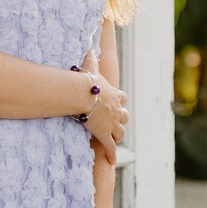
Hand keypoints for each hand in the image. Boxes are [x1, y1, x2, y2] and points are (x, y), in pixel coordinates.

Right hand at [79, 49, 127, 163]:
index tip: (117, 102)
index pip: (122, 98)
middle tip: (116, 122)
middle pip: (125, 117)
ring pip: (120, 132)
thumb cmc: (85, 81)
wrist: (82, 95)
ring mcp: (112, 123)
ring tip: (114, 139)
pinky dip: (111, 154)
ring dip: (118, 135)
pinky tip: (111, 160)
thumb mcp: (90, 66)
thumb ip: (91, 57)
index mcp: (114, 95)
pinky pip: (110, 147)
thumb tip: (90, 47)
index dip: (120, 101)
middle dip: (121, 119)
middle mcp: (116, 110)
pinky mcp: (104, 134)